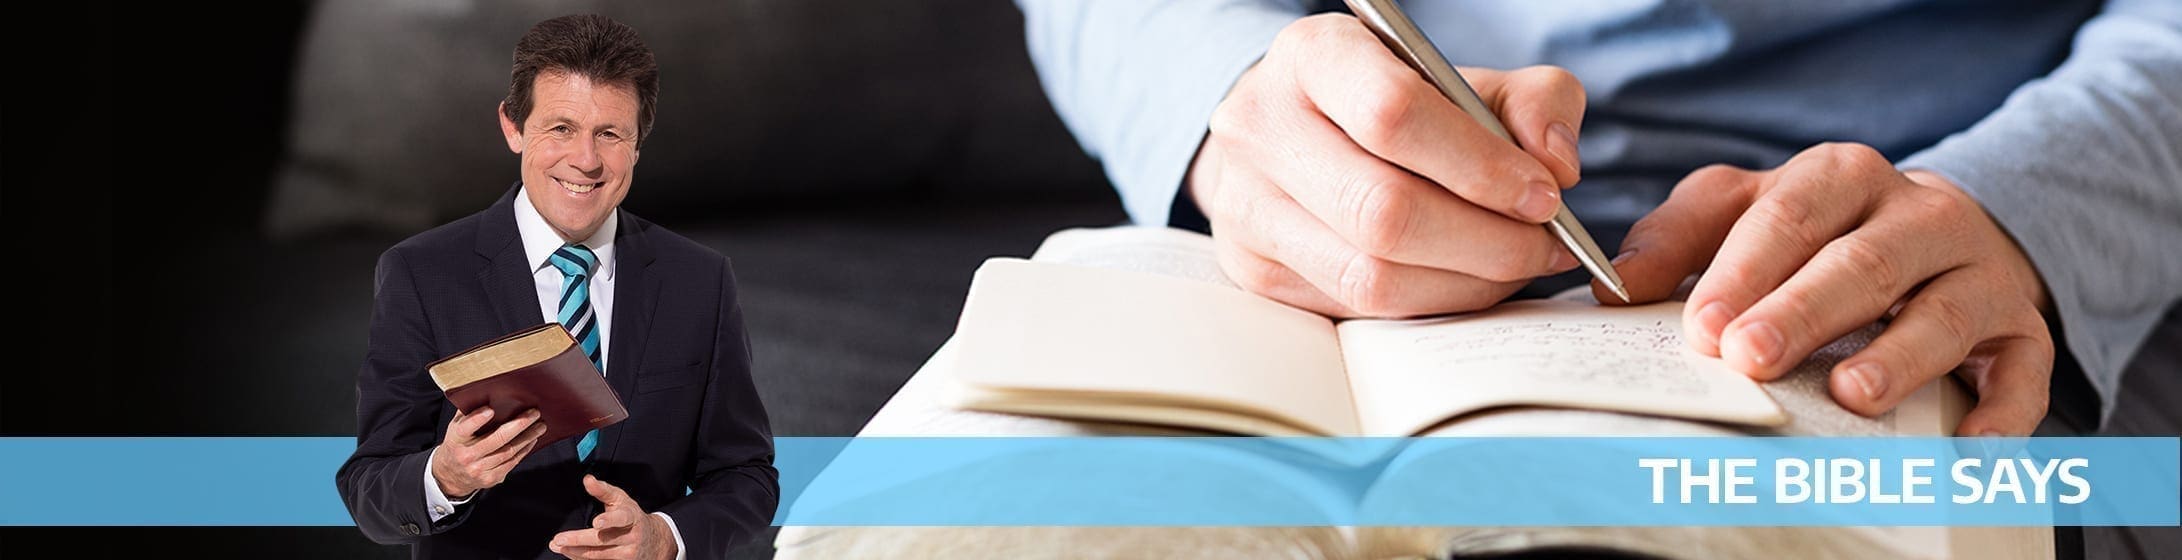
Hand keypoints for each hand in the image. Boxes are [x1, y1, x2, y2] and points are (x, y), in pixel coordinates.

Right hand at [430, 406, 546, 498]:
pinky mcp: (490, 478)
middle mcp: (466, 456)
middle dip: (519, 425)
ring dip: (527, 437)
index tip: (491, 409)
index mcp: (455, 439)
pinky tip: (532, 439)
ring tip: (540, 426)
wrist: (451, 475)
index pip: (465, 428)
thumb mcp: (456, 427)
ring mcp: (478, 469)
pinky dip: (524, 450)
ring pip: (508, 451)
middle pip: (496, 439)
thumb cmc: (458, 443)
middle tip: (534, 413)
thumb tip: (488, 392)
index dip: (477, 419)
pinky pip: (512, 462)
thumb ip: (468, 412)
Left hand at [550, 475, 675, 559]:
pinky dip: (581, 558)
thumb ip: (603, 490)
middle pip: (602, 540)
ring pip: (598, 555)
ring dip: (575, 551)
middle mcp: (631, 537)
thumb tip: (587, 480)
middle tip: (559, 539)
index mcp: (631, 517)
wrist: (655, 541)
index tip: (596, 522)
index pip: (621, 518)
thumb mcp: (622, 500)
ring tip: (557, 546)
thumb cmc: (632, 517)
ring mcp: (628, 554)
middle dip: (579, 539)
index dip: (609, 520)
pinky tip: (569, 553)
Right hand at [1188, 13, 1585, 317]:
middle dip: (1486, 240)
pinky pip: (1357, 311)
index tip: (1544, 194)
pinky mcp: (1253, 269)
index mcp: (1312, 55)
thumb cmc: (1390, 100)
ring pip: (1370, 276)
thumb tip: (1555, 167)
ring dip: (1465, 283)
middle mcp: (1261, 127)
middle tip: (1544, 244)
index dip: (1478, 165)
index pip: (1392, 114)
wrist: (1294, 131)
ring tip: (1515, 264)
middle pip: (1383, 210)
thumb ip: (1533, 101)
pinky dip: (1431, 304)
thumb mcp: (1466, 77)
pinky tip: (1467, 280)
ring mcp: (1246, 205)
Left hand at [1603, 142, 2053, 435]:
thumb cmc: (1819, 232)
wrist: (1936, 234)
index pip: (1790, 214)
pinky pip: (2022, 369)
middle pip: (1861, 261)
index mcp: (1842, 177)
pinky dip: (2000, 409)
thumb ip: (1678, 239)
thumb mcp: (1744, 213)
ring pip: (1944, 310)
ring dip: (1898, 356)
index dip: (1745, 269)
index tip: (1702, 325)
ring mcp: (1978, 271)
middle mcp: (1919, 214)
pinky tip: (1964, 446)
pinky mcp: (2020, 328)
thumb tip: (1616, 286)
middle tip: (1750, 358)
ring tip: (1849, 395)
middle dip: (1803, 311)